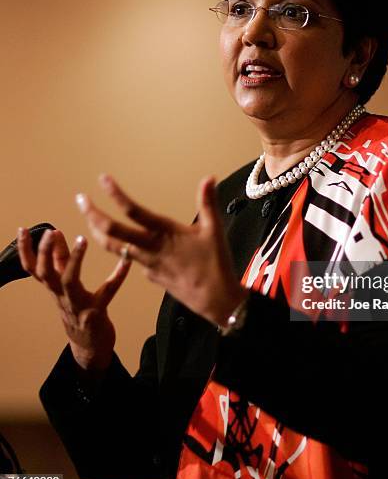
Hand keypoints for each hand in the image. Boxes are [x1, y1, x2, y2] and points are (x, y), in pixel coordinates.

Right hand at [17, 227, 130, 370]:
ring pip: (69, 281)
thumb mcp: (65, 286)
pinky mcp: (96, 312)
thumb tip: (57, 233)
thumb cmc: (78, 310)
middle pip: (45, 273)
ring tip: (81, 239)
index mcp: (53, 288)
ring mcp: (77, 305)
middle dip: (45, 252)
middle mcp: (61, 296)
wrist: (89, 347)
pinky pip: (108, 291)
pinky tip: (127, 260)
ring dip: (74, 259)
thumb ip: (61, 261)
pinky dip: (118, 275)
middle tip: (50, 232)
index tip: (23, 228)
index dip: (25, 249)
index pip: (32, 268)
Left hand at [76, 174, 246, 327]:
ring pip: (115, 248)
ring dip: (99, 232)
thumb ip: (208, 202)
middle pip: (112, 231)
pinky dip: (124, 249)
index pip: (133, 211)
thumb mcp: (214, 230)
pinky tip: (129, 246)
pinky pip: (132, 260)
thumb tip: (209, 177)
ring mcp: (147, 264)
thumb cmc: (216, 264)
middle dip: (92, 214)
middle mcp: (150, 248)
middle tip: (80, 199)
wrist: (215, 300)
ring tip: (90, 220)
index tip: (103, 180)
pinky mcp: (150, 276)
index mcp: (165, 233)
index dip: (115, 194)